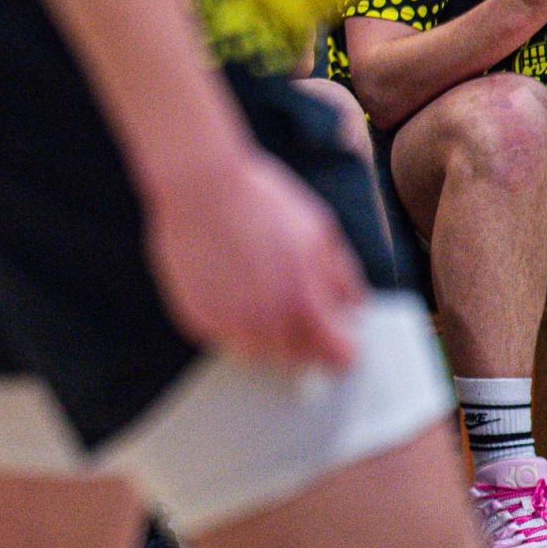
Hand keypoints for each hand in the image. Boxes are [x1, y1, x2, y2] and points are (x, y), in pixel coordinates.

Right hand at [146, 148, 363, 369]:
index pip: (337, 357)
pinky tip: (228, 286)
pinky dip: (228, 321)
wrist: (200, 187)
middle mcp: (265, 323)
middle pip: (294, 360)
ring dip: (263, 336)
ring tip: (260, 299)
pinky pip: (220, 335)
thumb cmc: (262, 203)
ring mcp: (226, 323)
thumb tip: (352, 307)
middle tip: (296, 309)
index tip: (338, 340)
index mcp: (304, 305)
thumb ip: (341, 276)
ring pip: (255, 353)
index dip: (341, 348)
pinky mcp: (195, 316)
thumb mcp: (319, 231)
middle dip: (302, 341)